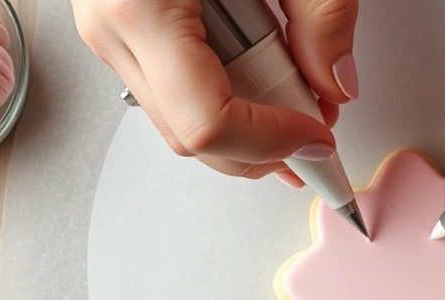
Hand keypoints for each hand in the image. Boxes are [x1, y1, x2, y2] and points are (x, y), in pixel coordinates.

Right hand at [70, 0, 359, 183]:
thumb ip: (321, 13)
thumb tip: (337, 81)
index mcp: (141, 5)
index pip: (208, 124)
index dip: (273, 142)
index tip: (319, 133)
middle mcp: (110, 26)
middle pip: (194, 136)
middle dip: (265, 141)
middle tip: (319, 117)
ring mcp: (108, 30)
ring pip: (181, 119)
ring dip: (247, 118)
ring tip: (295, 79)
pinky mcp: (119, 25)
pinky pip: (174, 86)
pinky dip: (224, 89)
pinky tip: (261, 64)